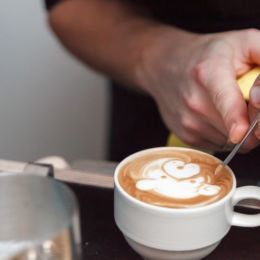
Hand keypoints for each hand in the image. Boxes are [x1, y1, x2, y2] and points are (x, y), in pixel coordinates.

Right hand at [137, 27, 259, 150]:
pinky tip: (215, 115)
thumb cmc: (206, 55)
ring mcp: (187, 121)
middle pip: (236, 128)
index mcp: (209, 73)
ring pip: (230, 140)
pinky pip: (219, 145)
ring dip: (238, 129)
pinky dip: (224, 134)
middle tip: (246, 101)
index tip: (240, 132)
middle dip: (253, 122)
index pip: (224, 99)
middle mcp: (193, 101)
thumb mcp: (242, 42)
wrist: (165, 67)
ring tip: (225, 106)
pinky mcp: (185, 135)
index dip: (235, 118)